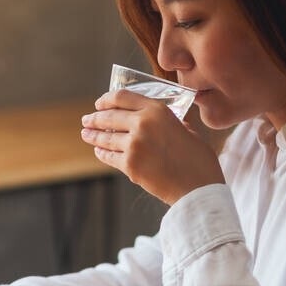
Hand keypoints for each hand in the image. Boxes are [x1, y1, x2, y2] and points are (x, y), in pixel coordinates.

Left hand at [80, 89, 223, 204]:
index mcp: (158, 110)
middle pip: (109, 116)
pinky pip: (108, 156)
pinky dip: (101, 152)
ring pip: (105, 137)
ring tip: (86, 134)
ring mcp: (134, 145)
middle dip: (94, 118)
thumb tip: (162, 123)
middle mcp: (143, 123)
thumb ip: (171, 123)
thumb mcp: (187, 130)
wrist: (199, 189)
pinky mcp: (129, 165)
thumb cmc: (198, 161)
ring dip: (93, 135)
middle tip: (87, 120)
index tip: (99, 104)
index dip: (106, 99)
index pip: (122, 97)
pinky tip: (99, 150)